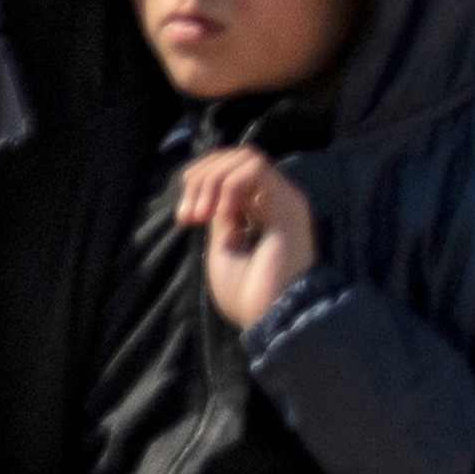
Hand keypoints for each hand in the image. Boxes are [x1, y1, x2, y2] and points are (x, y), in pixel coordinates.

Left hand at [174, 148, 319, 332]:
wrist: (270, 316)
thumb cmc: (248, 292)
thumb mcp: (221, 246)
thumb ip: (220, 215)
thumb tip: (210, 191)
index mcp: (261, 211)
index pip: (230, 170)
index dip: (199, 182)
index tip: (185, 219)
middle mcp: (276, 200)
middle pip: (234, 157)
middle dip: (201, 177)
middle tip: (190, 216)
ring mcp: (285, 199)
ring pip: (244, 157)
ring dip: (212, 179)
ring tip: (202, 214)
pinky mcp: (288, 203)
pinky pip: (255, 169)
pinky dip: (229, 185)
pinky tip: (221, 213)